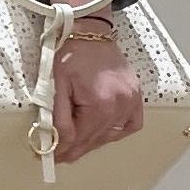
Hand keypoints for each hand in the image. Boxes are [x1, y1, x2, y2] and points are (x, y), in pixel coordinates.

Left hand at [52, 38, 142, 164]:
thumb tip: (58, 143)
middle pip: (95, 139)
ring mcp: (131, 101)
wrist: (89, 32)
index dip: (64, 149)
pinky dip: (117, 132)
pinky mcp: (136, 96)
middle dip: (76, 149)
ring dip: (93, 142)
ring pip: (110, 135)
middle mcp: (120, 105)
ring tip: (77, 146)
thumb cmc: (71, 54)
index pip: (80, 138)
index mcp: (100, 104)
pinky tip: (103, 133)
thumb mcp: (56, 85)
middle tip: (62, 157)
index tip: (53, 157)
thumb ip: (59, 118)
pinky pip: (130, 125)